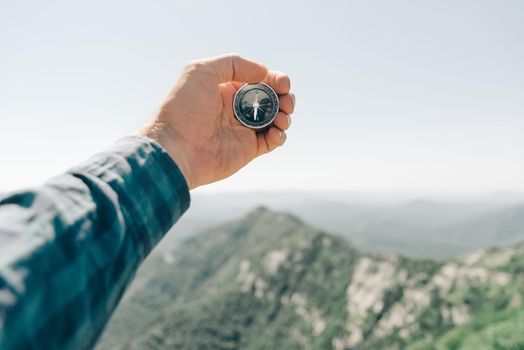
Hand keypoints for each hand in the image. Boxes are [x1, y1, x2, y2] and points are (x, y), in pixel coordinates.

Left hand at [141, 54, 294, 189]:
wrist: (175, 147)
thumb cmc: (184, 108)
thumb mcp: (201, 70)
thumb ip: (234, 64)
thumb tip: (263, 72)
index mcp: (226, 89)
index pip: (259, 81)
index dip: (274, 79)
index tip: (283, 82)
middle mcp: (236, 109)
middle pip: (271, 99)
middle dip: (284, 97)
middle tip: (286, 100)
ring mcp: (242, 130)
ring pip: (275, 120)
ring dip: (285, 115)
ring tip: (282, 117)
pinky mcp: (247, 150)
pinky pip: (271, 141)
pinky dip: (279, 136)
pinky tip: (275, 132)